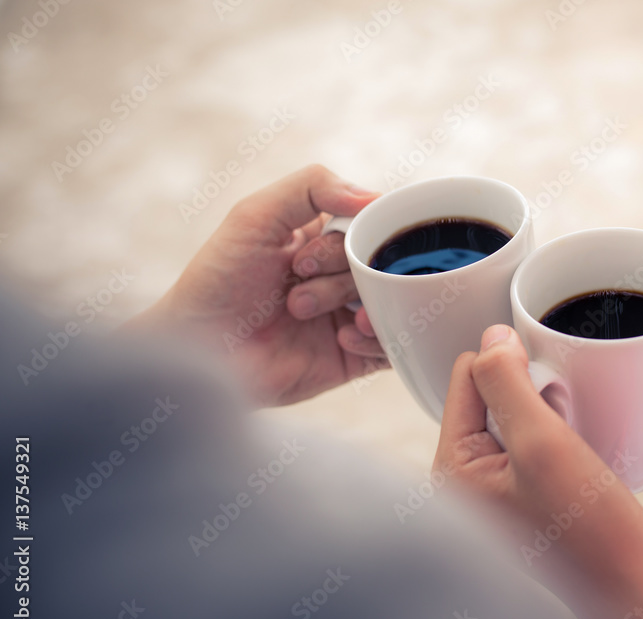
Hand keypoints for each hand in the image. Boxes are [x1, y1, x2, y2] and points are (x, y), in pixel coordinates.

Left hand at [126, 165, 387, 406]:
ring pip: (392, 302)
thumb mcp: (257, 214)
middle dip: (345, 269)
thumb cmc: (217, 280)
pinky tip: (342, 337)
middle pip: (383, 263)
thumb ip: (313, 186)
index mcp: (323, 239)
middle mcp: (341, 276)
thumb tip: (373, 197)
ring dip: (357, 303)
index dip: (363, 231)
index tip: (332, 243)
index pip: (373, 224)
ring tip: (304, 310)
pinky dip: (376, 339)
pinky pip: (393, 348)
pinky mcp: (352, 358)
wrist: (199, 350)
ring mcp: (349, 317)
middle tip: (300, 276)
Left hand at [435, 325, 642, 618]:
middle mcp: (463, 479)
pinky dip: (557, 431)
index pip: (465, 376)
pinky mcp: (523, 493)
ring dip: (547, 409)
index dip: (511, 365)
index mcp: (451, 468)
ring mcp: (493, 488)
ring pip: (514, 410)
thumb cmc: (593, 533)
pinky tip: (580, 451)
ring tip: (574, 440)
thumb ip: (508, 384)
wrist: (634, 596)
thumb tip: (491, 336)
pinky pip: (532, 437)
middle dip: (530, 389)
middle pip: (487, 391)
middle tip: (564, 426)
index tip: (550, 391)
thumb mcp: (544, 444)